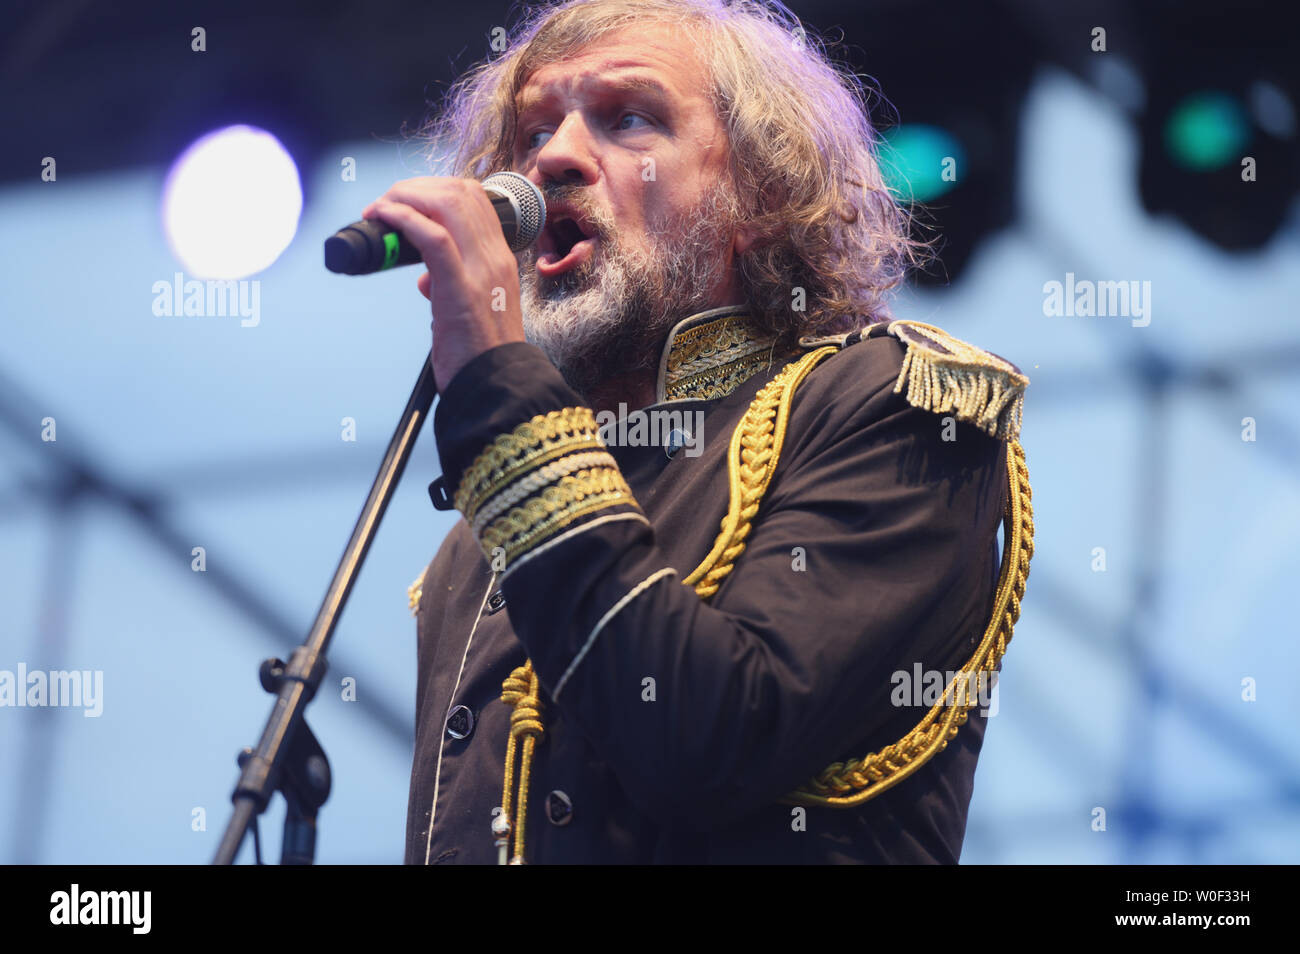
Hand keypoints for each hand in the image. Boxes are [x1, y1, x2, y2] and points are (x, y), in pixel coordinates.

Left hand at [361, 177, 524, 388]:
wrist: (497, 387)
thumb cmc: (481, 355)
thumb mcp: (473, 309)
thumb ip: (451, 285)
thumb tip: (425, 278)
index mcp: (500, 260)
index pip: (476, 199)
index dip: (437, 189)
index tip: (409, 201)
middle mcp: (495, 258)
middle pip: (459, 192)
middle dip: (416, 187)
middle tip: (387, 202)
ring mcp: (480, 270)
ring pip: (446, 203)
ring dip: (405, 197)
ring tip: (381, 209)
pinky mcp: (460, 287)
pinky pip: (431, 236)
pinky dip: (403, 218)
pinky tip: (384, 218)